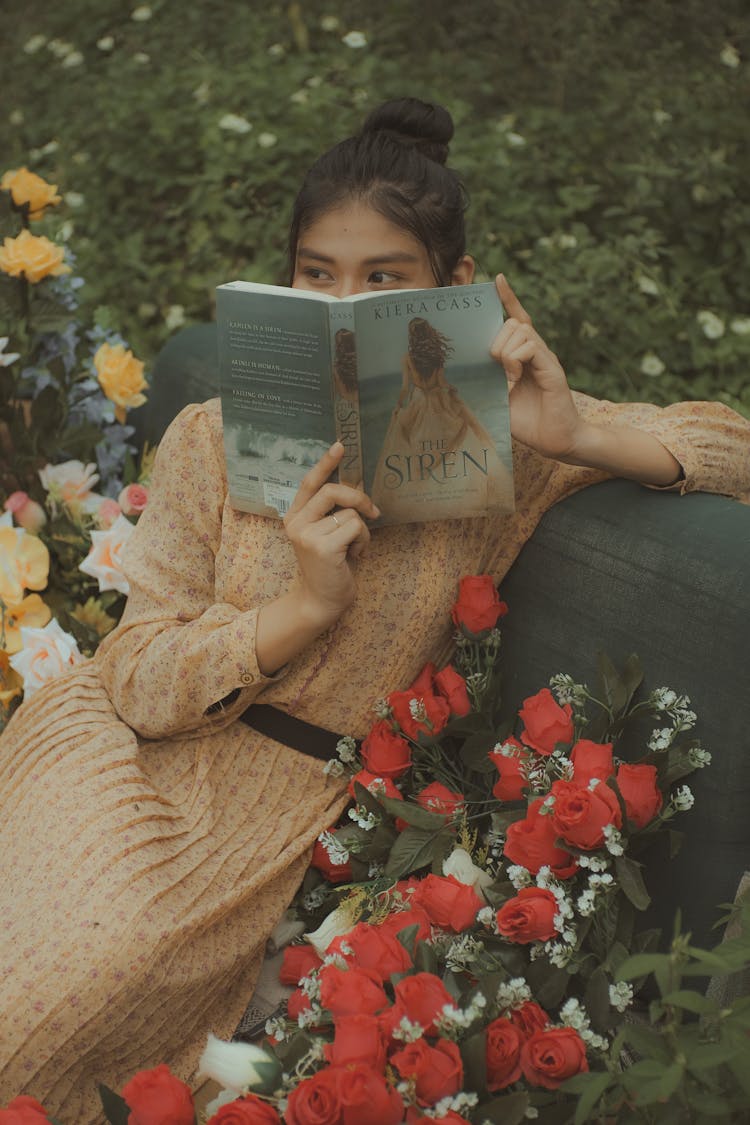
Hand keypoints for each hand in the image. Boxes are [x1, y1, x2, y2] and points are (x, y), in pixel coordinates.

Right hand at [283, 442, 379, 627]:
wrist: (321, 601)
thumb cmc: (329, 566)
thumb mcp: (324, 534)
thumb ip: (331, 512)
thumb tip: (356, 488)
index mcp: (294, 516)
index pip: (309, 482)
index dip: (325, 463)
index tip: (341, 446)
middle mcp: (296, 523)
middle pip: (333, 490)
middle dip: (358, 497)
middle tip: (373, 512)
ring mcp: (307, 535)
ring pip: (350, 513)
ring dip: (362, 530)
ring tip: (354, 548)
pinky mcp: (322, 548)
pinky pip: (356, 528)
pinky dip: (363, 542)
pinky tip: (354, 557)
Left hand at [491, 275, 583, 460]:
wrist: (555, 441)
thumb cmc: (528, 423)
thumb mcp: (499, 399)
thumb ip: (488, 382)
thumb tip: (464, 375)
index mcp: (524, 357)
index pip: (516, 319)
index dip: (508, 299)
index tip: (496, 280)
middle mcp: (536, 352)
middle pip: (513, 323)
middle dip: (497, 341)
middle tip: (498, 371)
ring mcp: (545, 358)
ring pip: (520, 331)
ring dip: (505, 353)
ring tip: (508, 380)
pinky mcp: (552, 368)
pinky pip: (530, 346)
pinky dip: (515, 361)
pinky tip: (514, 381)